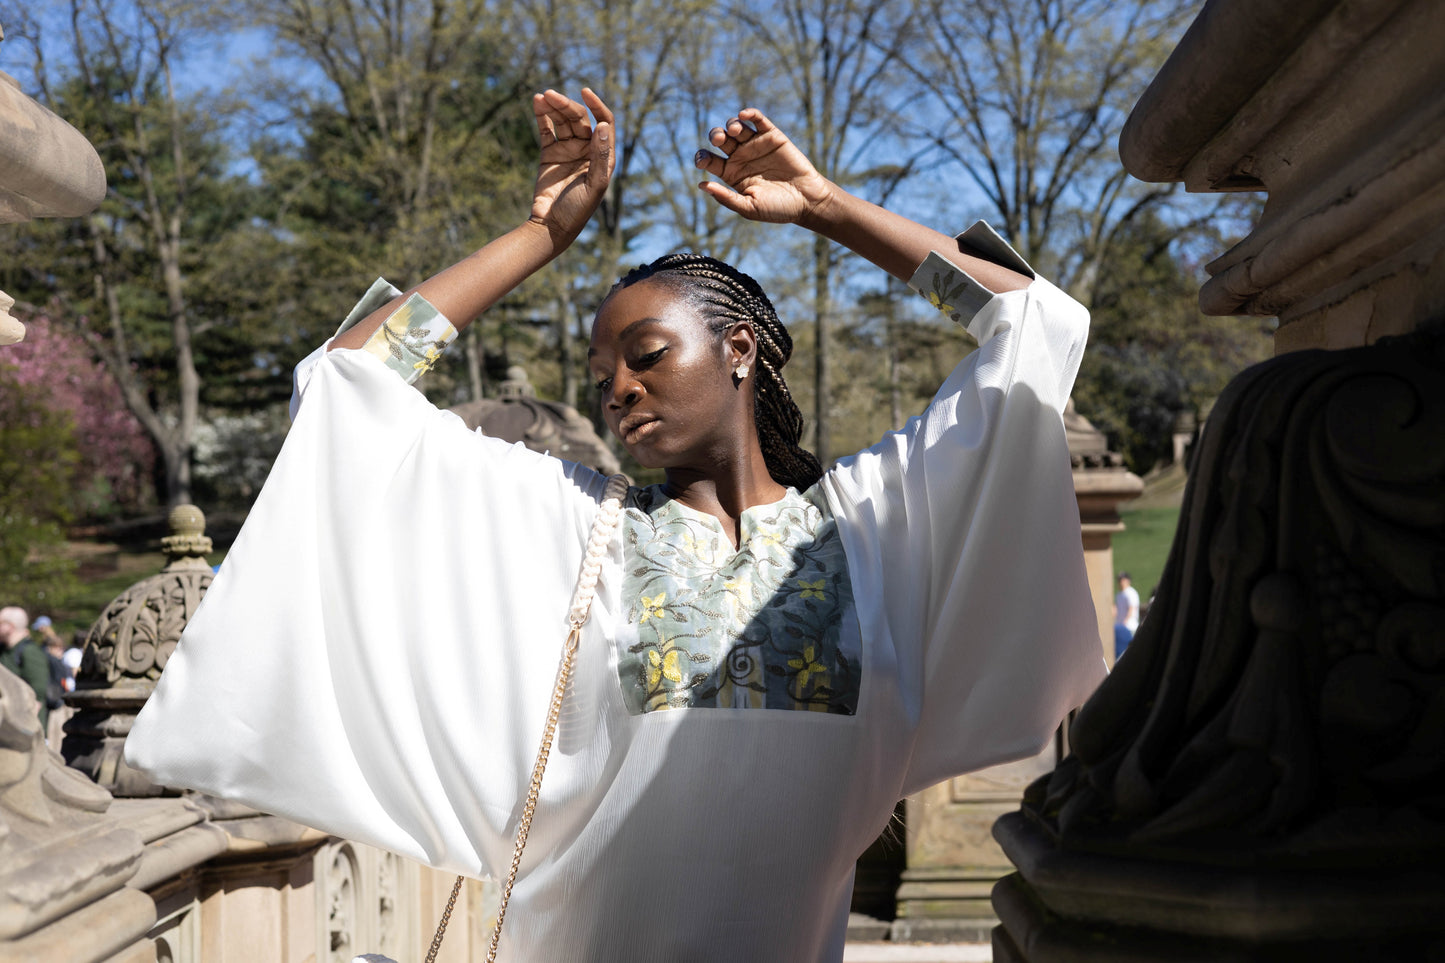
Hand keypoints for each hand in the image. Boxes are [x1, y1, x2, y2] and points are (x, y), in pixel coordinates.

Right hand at [529, 88, 614, 249]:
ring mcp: (568, 150)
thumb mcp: (595, 184)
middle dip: (566, 105)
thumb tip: (602, 126)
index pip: (604, 122)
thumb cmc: (578, 209)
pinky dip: (542, 116)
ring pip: (562, 121)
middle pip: (579, 119)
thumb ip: (600, 156)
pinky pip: (547, 130)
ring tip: (541, 97)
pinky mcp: (549, 154)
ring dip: (553, 107)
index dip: (596, 106)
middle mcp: (587, 150)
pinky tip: (537, 103)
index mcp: (603, 156)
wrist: (551, 225)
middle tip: (551, 95)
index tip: (585, 92)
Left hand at [693, 108, 834, 224]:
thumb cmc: (777, 209)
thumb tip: (701, 185)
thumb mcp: (749, 208)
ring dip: (731, 125)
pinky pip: (757, 119)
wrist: (807, 200)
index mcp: (731, 174)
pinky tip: (744, 116)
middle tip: (719, 140)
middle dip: (715, 135)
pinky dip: (749, 114)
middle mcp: (741, 157)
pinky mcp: (772, 135)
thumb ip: (726, 198)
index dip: (702, 158)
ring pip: (735, 126)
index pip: (709, 160)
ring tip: (735, 131)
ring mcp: (756, 145)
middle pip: (719, 139)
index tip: (702, 161)